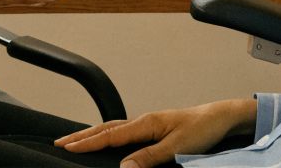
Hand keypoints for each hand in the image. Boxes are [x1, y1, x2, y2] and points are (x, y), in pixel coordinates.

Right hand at [56, 99, 257, 167]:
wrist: (220, 117)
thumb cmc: (203, 129)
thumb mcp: (177, 147)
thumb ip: (150, 157)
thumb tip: (123, 167)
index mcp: (146, 123)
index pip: (110, 135)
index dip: (88, 143)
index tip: (67, 147)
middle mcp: (144, 121)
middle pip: (106, 128)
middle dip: (82, 136)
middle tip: (59, 142)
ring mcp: (148, 124)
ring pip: (113, 128)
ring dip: (92, 134)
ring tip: (74, 140)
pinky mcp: (153, 129)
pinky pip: (123, 131)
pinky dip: (107, 135)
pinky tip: (105, 141)